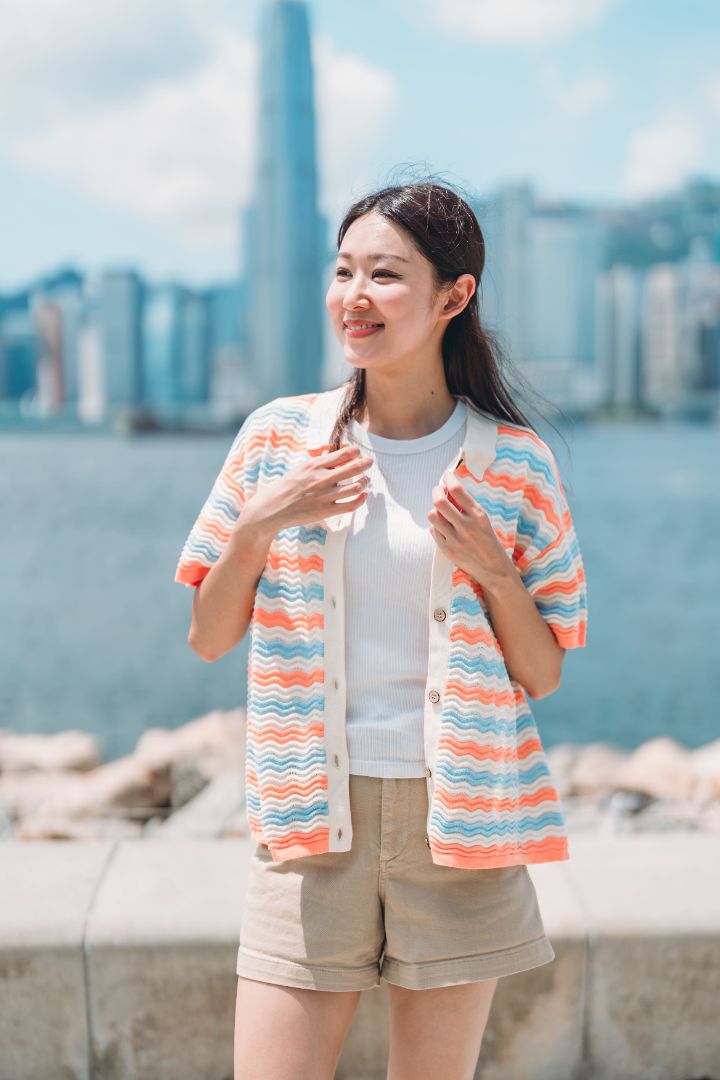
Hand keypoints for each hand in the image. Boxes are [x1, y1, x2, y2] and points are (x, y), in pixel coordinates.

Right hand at [238, 445, 371, 536]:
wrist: (271, 509)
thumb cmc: (285, 487)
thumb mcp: (299, 469)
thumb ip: (317, 463)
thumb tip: (332, 454)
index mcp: (314, 465)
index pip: (342, 453)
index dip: (354, 452)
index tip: (358, 453)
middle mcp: (321, 479)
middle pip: (353, 468)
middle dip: (365, 463)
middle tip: (369, 462)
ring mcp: (324, 496)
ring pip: (355, 486)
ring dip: (364, 482)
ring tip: (365, 480)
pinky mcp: (325, 511)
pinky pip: (350, 505)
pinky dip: (361, 499)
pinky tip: (363, 496)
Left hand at [427, 468, 510, 588]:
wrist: (494, 570)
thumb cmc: (489, 542)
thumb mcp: (484, 521)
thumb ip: (467, 508)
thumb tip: (448, 491)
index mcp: (478, 515)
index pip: (458, 490)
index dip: (448, 479)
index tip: (446, 476)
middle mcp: (466, 526)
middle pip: (440, 502)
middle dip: (436, 492)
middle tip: (438, 490)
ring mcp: (456, 539)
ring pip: (433, 516)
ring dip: (435, 510)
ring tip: (441, 512)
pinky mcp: (448, 550)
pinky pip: (434, 531)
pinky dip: (436, 527)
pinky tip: (444, 528)